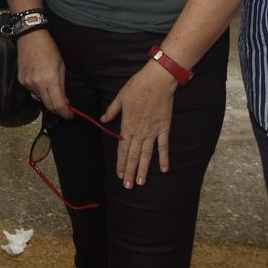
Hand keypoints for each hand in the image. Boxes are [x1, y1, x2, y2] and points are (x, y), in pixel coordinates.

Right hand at [15, 30, 70, 116]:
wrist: (30, 37)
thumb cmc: (49, 49)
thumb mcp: (61, 66)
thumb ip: (62, 86)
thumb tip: (64, 101)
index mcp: (49, 79)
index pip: (57, 104)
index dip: (65, 113)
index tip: (70, 115)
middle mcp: (36, 84)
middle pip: (48, 105)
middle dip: (58, 110)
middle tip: (65, 109)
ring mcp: (27, 83)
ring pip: (40, 98)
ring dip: (49, 98)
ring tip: (53, 87)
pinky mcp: (21, 81)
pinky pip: (33, 91)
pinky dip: (40, 90)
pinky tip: (42, 79)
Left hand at [101, 62, 177, 186]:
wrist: (157, 81)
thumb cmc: (137, 87)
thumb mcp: (120, 97)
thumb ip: (112, 111)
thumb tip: (103, 119)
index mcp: (127, 125)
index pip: (122, 149)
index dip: (120, 163)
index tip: (119, 175)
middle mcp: (139, 132)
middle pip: (133, 155)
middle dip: (130, 171)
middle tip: (128, 186)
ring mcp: (152, 131)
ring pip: (146, 154)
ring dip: (143, 169)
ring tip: (140, 182)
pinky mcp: (164, 128)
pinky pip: (163, 146)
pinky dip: (164, 158)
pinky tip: (164, 169)